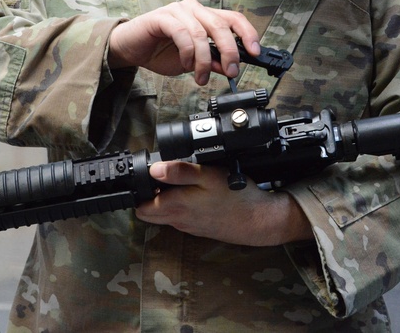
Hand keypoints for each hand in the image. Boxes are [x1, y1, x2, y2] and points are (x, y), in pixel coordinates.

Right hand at [107, 0, 259, 85]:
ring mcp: (178, 10)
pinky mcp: (162, 17)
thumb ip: (212, 62)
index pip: (234, 18)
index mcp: (205, 16)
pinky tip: (186, 63)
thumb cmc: (160, 51)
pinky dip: (188, 52)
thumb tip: (230, 67)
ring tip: (200, 77)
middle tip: (231, 71)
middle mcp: (194, 9)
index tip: (255, 52)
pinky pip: (182, 32)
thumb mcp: (193, 62)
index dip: (248, 33)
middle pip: (222, 25)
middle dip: (230, 51)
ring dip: (204, 59)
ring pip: (202, 32)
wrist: (130, 49)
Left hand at [135, 161, 312, 245]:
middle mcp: (179, 220)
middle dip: (149, 198)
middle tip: (161, 179)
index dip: (140, 191)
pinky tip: (196, 195)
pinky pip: (181, 218)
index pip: (141, 207)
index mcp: (176, 206)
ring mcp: (189, 226)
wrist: (259, 221)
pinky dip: (181, 207)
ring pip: (165, 216)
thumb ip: (179, 172)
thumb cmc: (236, 197)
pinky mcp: (200, 229)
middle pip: (150, 213)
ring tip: (180, 183)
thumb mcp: (208, 175)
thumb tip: (154, 169)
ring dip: (165, 202)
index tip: (146, 177)